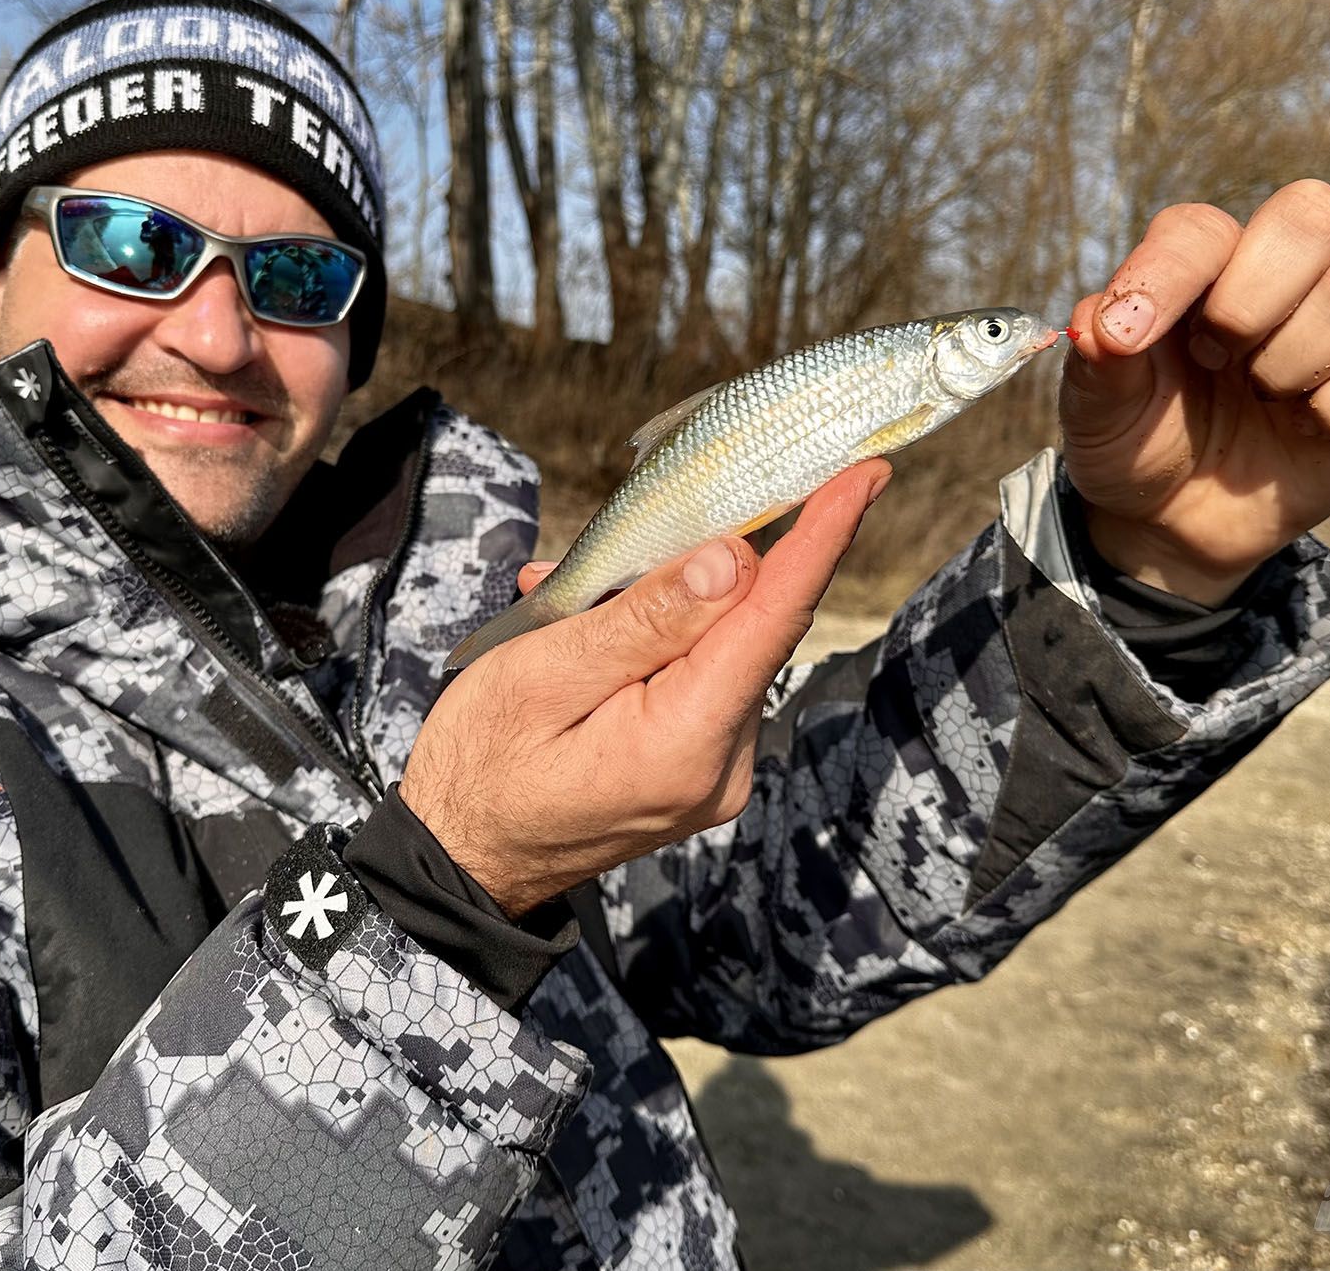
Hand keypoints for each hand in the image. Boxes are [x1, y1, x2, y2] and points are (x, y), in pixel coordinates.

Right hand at [399, 461, 889, 915]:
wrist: (462, 858)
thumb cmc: (482, 764)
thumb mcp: (545, 674)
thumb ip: (644, 618)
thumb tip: (738, 557)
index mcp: (686, 744)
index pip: (773, 620)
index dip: (822, 537)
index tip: (866, 471)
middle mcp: (723, 765)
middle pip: (751, 626)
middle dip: (712, 556)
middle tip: (658, 508)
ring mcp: (717, 772)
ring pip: (722, 646)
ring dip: (660, 600)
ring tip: (568, 597)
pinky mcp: (701, 767)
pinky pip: (699, 676)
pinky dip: (654, 638)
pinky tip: (587, 629)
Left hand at [1061, 180, 1329, 605]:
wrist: (1168, 522)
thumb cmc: (1133, 440)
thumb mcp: (1093, 406)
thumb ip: (1099, 357)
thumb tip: (1103, 326)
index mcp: (1202, 263)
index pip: (1203, 229)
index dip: (1168, 274)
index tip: (1126, 340)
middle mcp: (1281, 276)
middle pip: (1314, 214)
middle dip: (1254, 296)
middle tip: (1214, 358)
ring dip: (1293, 360)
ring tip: (1257, 398)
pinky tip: (1307, 430)